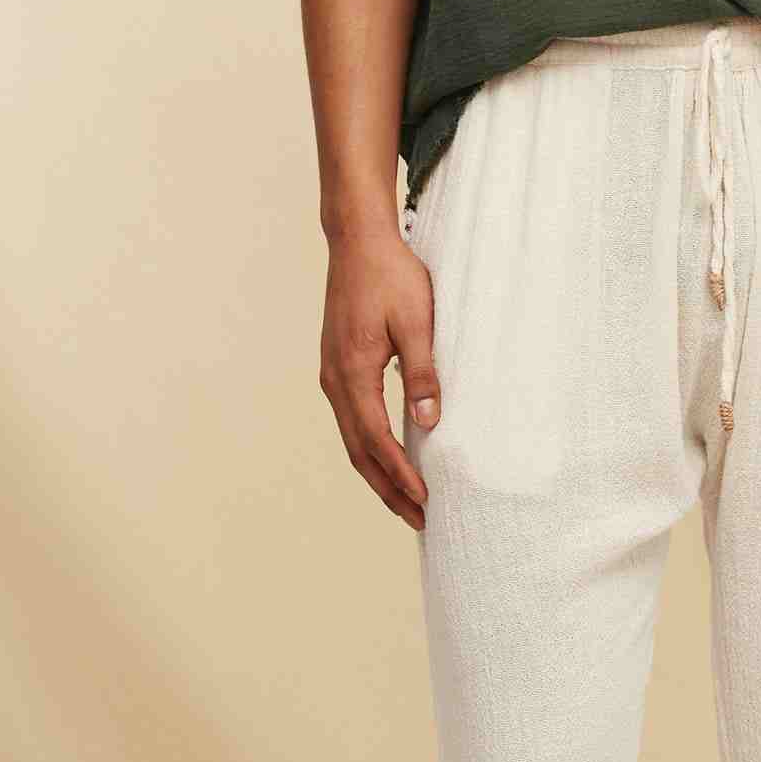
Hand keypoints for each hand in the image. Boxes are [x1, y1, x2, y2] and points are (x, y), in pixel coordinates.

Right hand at [322, 216, 440, 528]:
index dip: (401, 474)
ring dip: (377, 474)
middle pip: (358, 452)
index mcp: (353, 372)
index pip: (377, 440)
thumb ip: (423, 371)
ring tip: (406, 501)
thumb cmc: (391, 274)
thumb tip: (428, 421)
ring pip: (352, 440)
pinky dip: (369, 449)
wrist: (357, 240)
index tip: (425, 501)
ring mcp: (332, 374)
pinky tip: (389, 457)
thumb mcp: (417, 320)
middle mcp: (335, 380)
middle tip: (419, 520)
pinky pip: (352, 421)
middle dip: (388, 489)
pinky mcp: (337, 367)